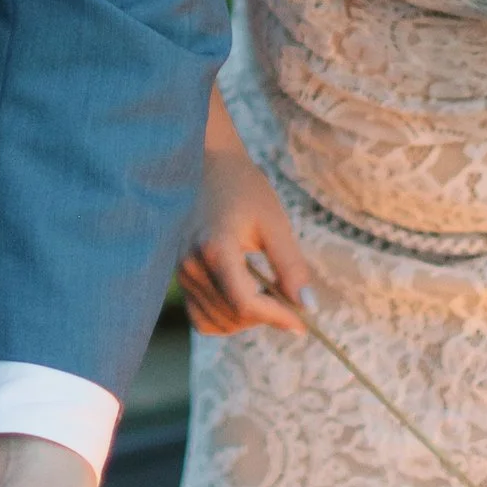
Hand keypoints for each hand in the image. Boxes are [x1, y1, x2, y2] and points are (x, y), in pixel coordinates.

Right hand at [178, 115, 312, 335]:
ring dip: (246, 321)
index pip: (244, 302)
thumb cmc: (243, 188)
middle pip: (232, 316)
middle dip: (266, 317)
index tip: (303, 322)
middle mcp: (191, 265)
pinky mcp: (179, 276)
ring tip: (269, 297)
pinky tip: (245, 298)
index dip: (276, 317)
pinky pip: (201, 316)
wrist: (207, 164)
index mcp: (214, 248)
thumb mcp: (274, 222)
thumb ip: (290, 266)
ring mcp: (181, 272)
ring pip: (216, 322)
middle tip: (291, 304)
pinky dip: (225, 319)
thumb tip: (307, 307)